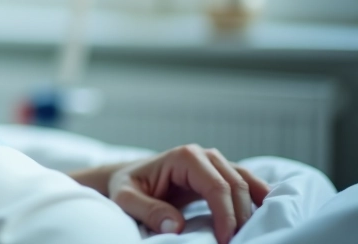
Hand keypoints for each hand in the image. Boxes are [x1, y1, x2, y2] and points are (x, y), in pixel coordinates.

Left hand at [107, 144, 270, 243]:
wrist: (128, 178)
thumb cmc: (127, 186)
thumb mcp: (126, 198)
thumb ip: (147, 210)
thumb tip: (174, 226)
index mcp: (185, 157)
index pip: (217, 187)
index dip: (226, 215)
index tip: (225, 240)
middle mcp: (204, 155)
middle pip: (236, 185)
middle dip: (241, 216)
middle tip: (237, 243)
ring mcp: (215, 162)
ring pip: (247, 183)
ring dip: (253, 208)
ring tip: (254, 233)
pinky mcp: (219, 174)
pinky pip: (246, 184)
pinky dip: (257, 199)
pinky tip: (265, 214)